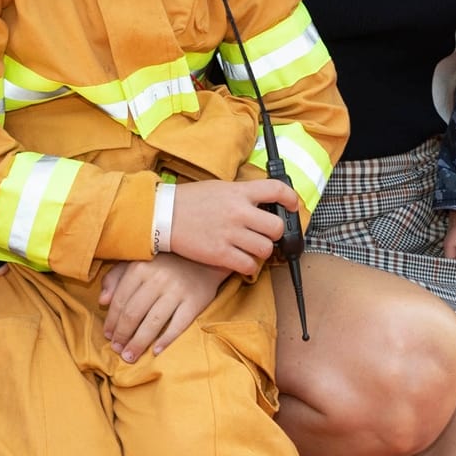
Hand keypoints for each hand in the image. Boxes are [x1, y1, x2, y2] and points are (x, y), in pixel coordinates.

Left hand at [99, 254, 227, 360]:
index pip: (120, 301)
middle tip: (118, 350)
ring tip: (130, 357)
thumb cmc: (164, 263)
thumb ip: (115, 278)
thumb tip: (102, 301)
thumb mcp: (136, 262)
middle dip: (122, 336)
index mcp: (139, 267)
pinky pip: (178, 325)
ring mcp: (177, 290)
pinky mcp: (195, 301)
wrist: (204, 257)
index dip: (112, 322)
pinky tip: (155, 351)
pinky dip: (166, 340)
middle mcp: (157, 278)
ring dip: (139, 343)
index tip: (108, 336)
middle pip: (134, 314)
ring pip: (153, 322)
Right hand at [169, 178, 297, 274]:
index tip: (293, 206)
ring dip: (262, 252)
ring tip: (252, 249)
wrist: (163, 215)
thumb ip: (243, 195)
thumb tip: (263, 203)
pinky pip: (249, 266)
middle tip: (265, 235)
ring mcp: (230, 234)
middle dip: (274, 233)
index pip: (277, 190)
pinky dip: (249, 267)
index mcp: (239, 192)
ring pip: (265, 249)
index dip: (291, 199)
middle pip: (276, 227)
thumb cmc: (190, 201)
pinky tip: (241, 261)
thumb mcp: (220, 188)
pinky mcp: (220, 254)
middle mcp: (239, 212)